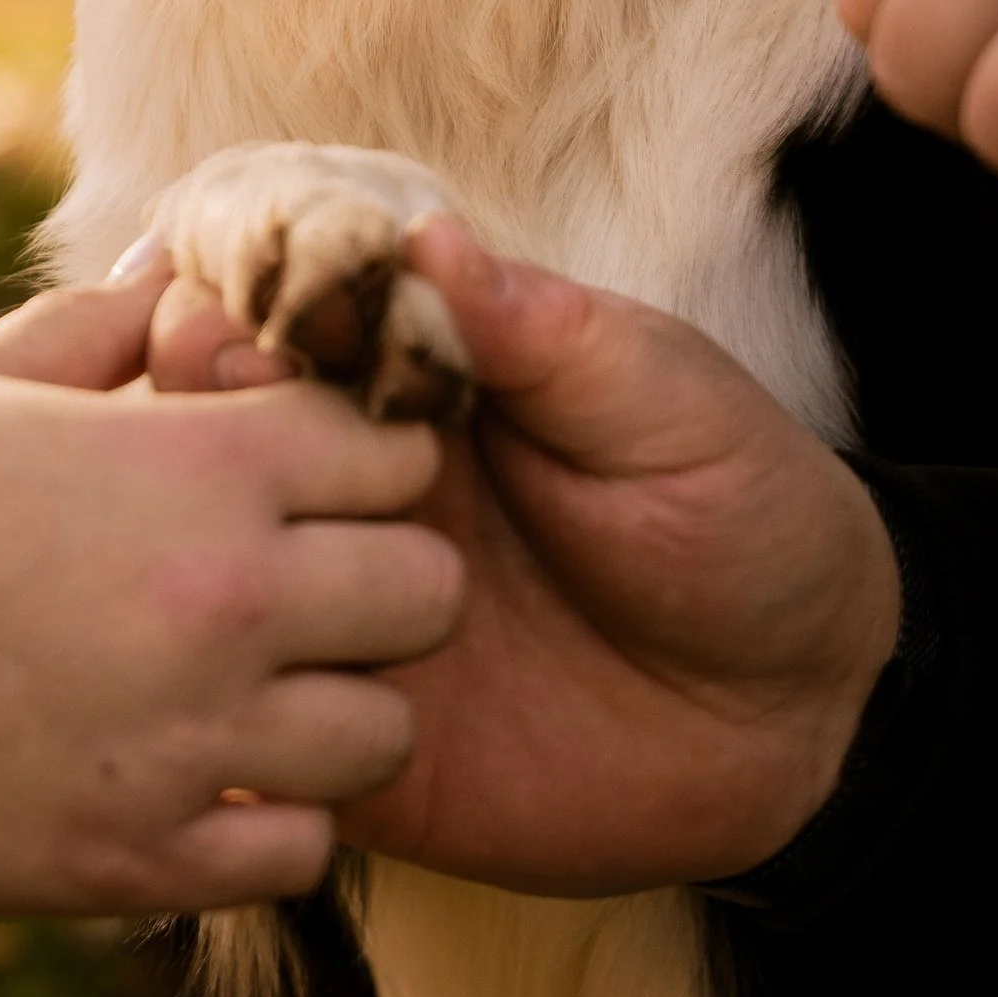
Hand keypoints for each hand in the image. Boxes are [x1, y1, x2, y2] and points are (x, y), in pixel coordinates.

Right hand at [0, 263, 462, 916]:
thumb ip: (107, 326)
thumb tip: (177, 270)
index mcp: (203, 465)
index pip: (398, 452)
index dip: (371, 459)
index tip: (322, 477)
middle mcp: (227, 600)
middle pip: (425, 594)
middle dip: (384, 583)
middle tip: (313, 590)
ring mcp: (192, 738)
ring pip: (380, 736)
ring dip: (334, 712)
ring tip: (261, 695)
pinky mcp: (141, 858)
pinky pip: (297, 853)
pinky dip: (267, 822)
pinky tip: (201, 780)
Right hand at [158, 224, 897, 896]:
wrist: (812, 715)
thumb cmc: (744, 515)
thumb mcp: (666, 402)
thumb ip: (546, 332)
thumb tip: (429, 235)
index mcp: (416, 399)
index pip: (284, 339)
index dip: (235, 323)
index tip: (214, 321)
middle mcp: (357, 508)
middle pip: (213, 457)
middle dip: (185, 437)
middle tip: (208, 445)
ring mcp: (351, 635)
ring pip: (207, 601)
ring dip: (185, 583)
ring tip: (219, 584)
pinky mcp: (365, 762)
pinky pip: (256, 755)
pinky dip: (218, 736)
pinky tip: (220, 718)